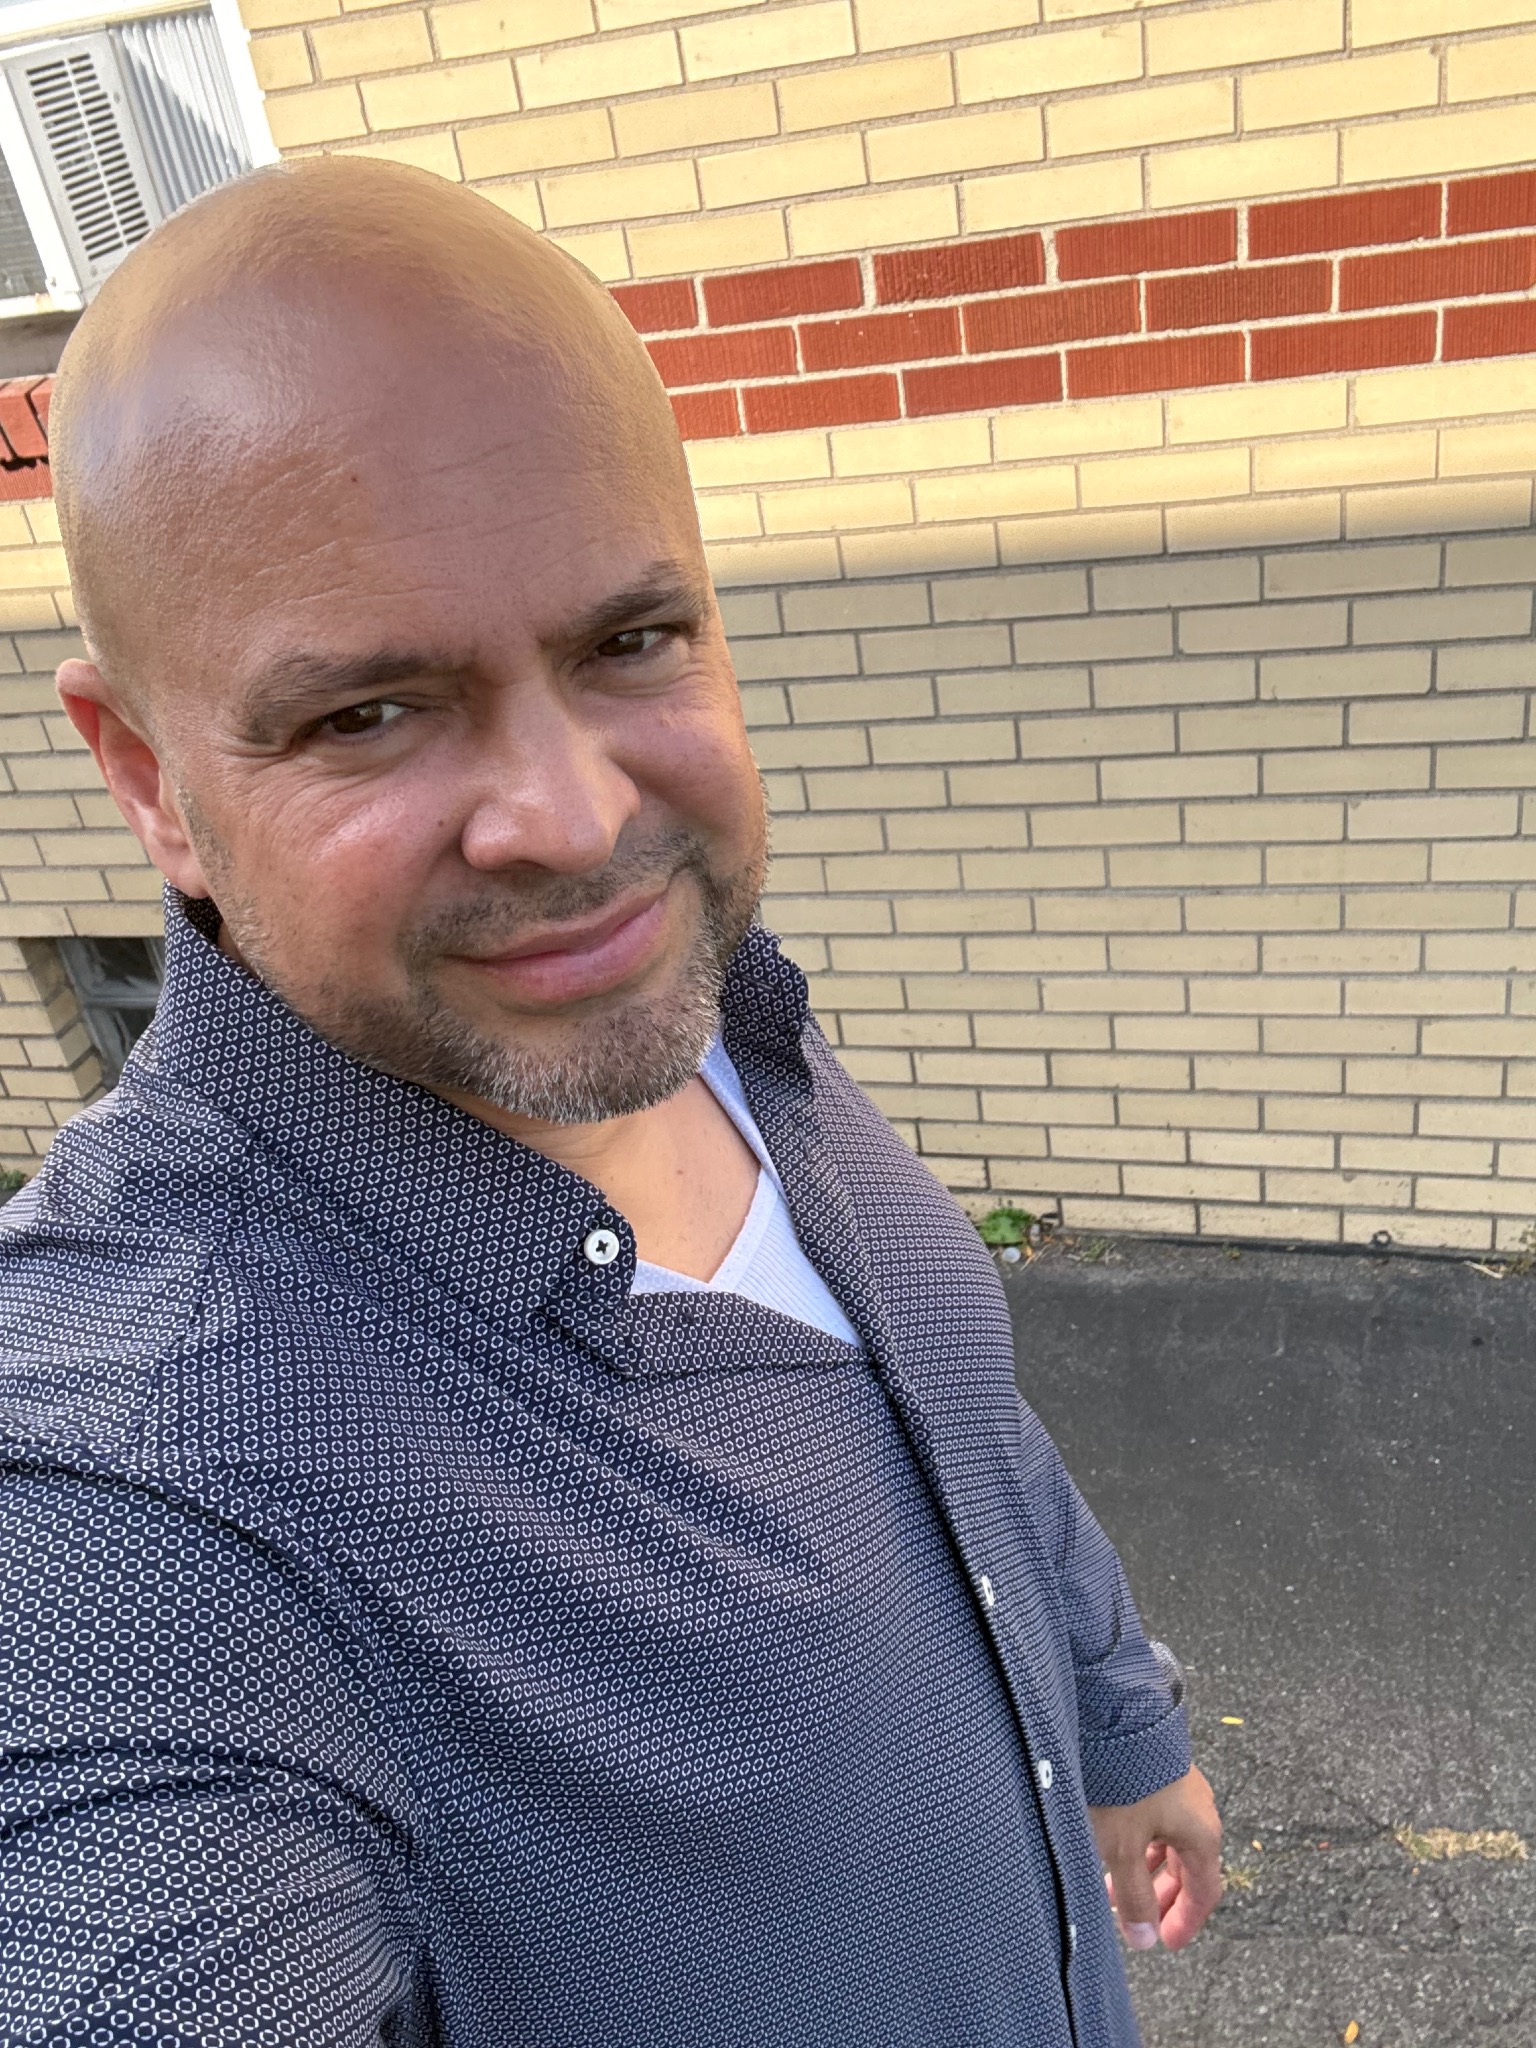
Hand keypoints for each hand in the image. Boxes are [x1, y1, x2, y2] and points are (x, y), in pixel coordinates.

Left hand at [1088, 1765, 1222, 1953]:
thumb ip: (1134, 1897)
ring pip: (1167, 1841)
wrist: (1116, 1714)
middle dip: (1160, 1897)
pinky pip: (1156, 1818)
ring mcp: (1179, 1787)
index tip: (1167, 1941)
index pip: (1205, 1891)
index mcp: (1201, 1833)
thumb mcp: (1123, 1848)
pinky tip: (1112, 1846)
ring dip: (1144, 1869)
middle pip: (1185, 1867)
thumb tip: (1145, 1940)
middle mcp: (1198, 1810)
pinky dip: (1138, 1841)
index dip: (1186, 1920)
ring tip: (1111, 1886)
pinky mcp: (1158, 1770)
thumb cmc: (1124, 1782)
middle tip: (1137, 1921)